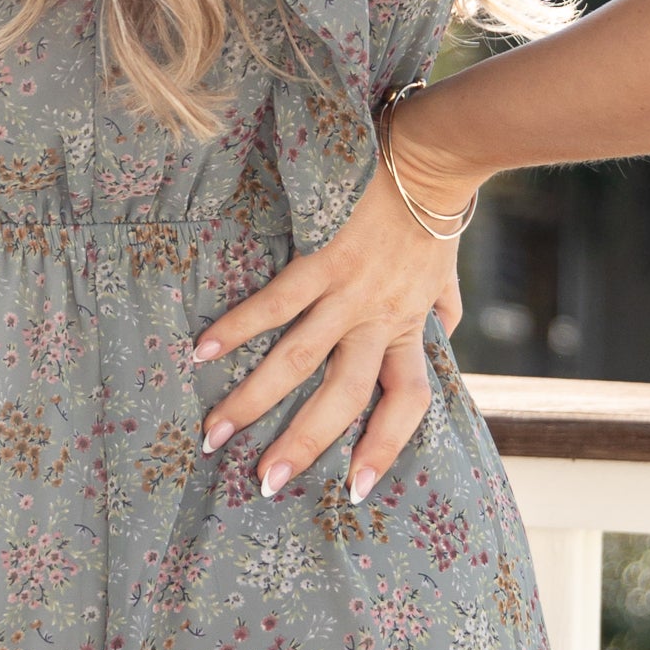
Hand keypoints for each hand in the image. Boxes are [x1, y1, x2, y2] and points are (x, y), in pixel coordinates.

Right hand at [192, 150, 464, 502]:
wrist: (431, 158)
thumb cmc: (435, 215)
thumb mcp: (446, 275)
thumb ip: (444, 308)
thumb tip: (445, 326)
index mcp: (408, 330)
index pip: (407, 404)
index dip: (384, 448)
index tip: (355, 491)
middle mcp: (379, 321)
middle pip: (342, 398)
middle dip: (301, 445)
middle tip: (262, 483)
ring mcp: (350, 292)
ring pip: (299, 361)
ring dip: (252, 400)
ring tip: (214, 434)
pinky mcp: (325, 258)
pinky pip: (279, 302)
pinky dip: (240, 326)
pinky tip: (203, 349)